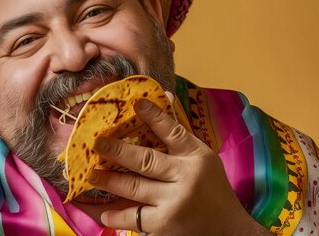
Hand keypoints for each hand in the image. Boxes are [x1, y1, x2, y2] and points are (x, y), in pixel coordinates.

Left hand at [87, 97, 269, 235]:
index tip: (137, 103)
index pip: (172, 132)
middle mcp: (184, 180)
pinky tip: (102, 211)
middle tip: (97, 143)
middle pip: (146, 161)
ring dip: (109, 182)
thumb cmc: (212, 190)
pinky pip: (132, 219)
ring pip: (134, 190)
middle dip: (117, 151)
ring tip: (90, 175)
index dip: (154, 116)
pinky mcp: (163, 227)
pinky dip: (115, 216)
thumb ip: (180, 134)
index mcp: (196, 159)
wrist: (227, 231)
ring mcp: (172, 206)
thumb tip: (164, 97)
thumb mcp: (204, 158)